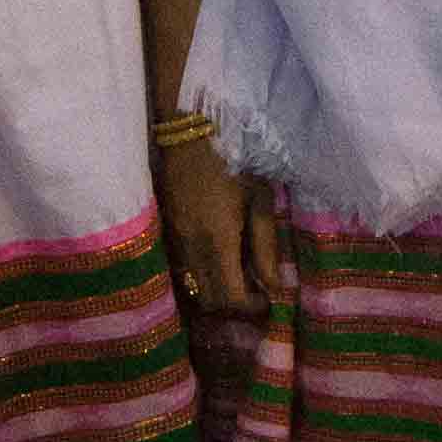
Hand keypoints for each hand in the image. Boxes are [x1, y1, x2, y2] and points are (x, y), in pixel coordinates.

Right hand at [151, 124, 287, 317]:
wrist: (190, 134)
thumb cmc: (233, 161)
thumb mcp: (260, 199)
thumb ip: (266, 245)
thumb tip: (275, 285)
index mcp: (219, 240)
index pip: (230, 297)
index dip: (251, 307)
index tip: (268, 300)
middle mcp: (192, 248)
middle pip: (209, 300)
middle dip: (234, 304)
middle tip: (255, 291)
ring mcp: (174, 242)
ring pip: (193, 286)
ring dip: (216, 291)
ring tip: (237, 274)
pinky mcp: (166, 232)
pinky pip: (183, 269)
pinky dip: (201, 275)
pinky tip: (217, 258)